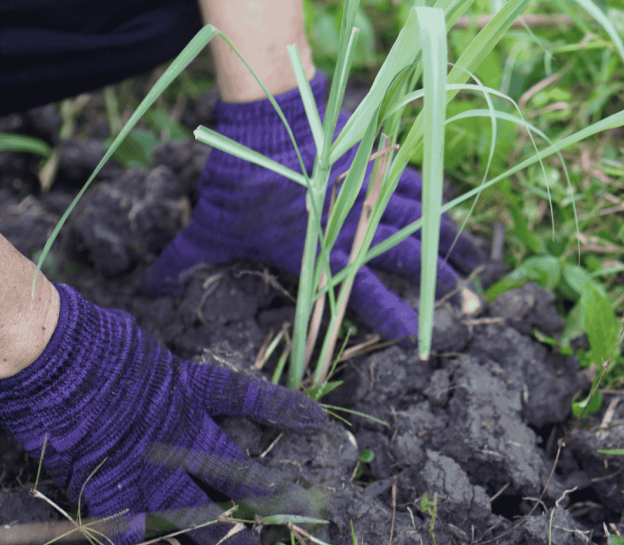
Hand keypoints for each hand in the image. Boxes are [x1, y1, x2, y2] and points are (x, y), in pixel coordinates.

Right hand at [0, 284, 326, 544]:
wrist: (51, 355)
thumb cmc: (86, 340)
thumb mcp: (135, 347)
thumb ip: (153, 370)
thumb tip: (149, 366)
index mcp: (186, 388)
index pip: (245, 397)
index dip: (281, 408)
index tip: (316, 420)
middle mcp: (177, 431)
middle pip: (233, 468)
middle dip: (265, 494)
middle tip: (297, 513)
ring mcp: (147, 464)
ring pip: (195, 511)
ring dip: (224, 539)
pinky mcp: (109, 487)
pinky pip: (131, 533)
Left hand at [141, 71, 484, 341]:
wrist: (263, 123)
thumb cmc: (237, 184)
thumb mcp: (208, 229)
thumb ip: (183, 261)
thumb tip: (147, 289)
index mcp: (320, 253)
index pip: (362, 295)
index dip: (391, 318)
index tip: (416, 341)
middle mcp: (352, 229)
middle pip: (406, 261)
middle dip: (438, 284)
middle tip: (467, 305)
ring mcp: (366, 196)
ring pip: (417, 225)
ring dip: (448, 245)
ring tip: (476, 268)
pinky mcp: (372, 167)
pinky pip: (411, 187)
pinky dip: (433, 200)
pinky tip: (452, 211)